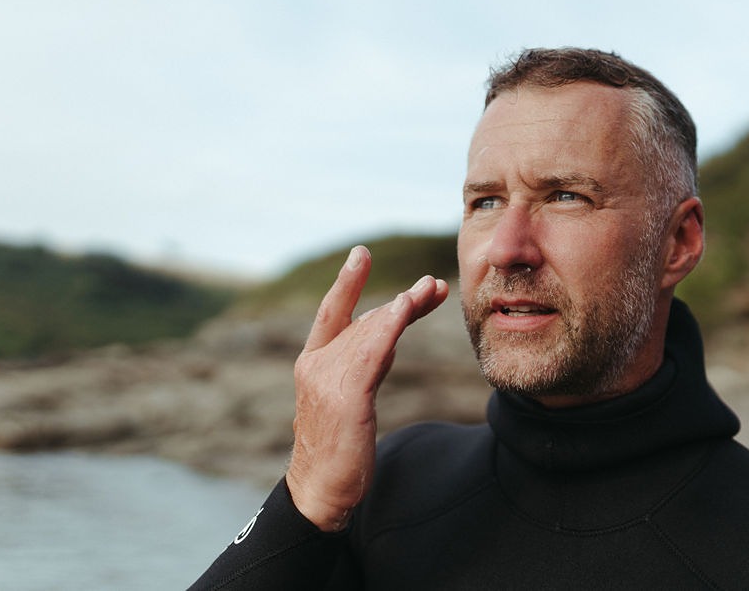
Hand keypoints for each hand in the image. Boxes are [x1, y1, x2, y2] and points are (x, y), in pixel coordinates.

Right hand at [285, 245, 448, 530]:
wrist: (319, 495)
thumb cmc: (337, 449)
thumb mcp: (349, 400)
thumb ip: (363, 365)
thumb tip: (387, 337)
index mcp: (313, 363)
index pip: (331, 312)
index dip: (346, 281)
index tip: (362, 253)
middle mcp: (316, 364)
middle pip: (364, 319)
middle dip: (403, 301)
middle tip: (434, 285)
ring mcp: (327, 380)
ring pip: (371, 331)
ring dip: (404, 308)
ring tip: (431, 291)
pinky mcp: (344, 398)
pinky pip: (371, 353)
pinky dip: (389, 327)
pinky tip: (406, 310)